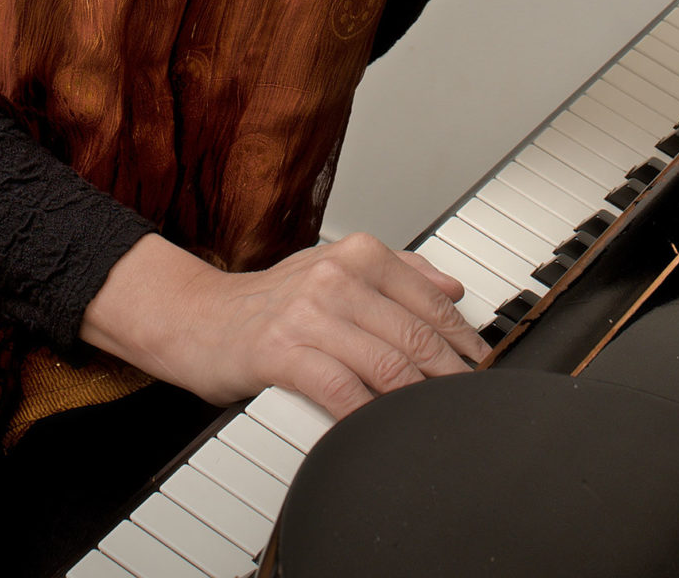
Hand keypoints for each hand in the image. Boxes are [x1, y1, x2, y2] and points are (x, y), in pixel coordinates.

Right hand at [80, 229, 486, 418]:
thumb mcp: (334, 267)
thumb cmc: (271, 301)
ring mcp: (309, 312)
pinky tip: (381, 426)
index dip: (461, 335)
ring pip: (385, 360)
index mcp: (356, 253)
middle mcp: (336, 275)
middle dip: (449, 371)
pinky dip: (368, 412)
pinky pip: (341, 388)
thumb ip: (396, 271)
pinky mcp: (284, 351)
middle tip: (468, 396)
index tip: (479, 360)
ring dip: (418, 395)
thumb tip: (452, 284)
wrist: (199, 317)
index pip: (427, 296)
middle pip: (413, 332)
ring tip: (435, 415)